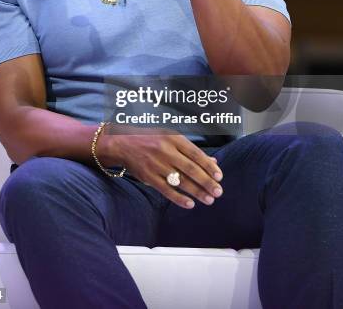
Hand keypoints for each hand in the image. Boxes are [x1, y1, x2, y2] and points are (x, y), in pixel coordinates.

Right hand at [103, 130, 223, 208]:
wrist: (122, 143)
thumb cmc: (150, 139)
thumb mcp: (170, 138)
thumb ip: (191, 151)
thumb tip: (212, 162)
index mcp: (173, 138)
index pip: (195, 154)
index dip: (209, 166)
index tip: (219, 176)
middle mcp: (165, 151)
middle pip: (190, 169)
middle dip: (206, 182)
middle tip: (218, 192)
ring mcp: (156, 164)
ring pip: (180, 181)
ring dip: (196, 192)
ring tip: (209, 199)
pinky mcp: (148, 176)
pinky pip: (166, 190)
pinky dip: (179, 198)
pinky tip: (190, 204)